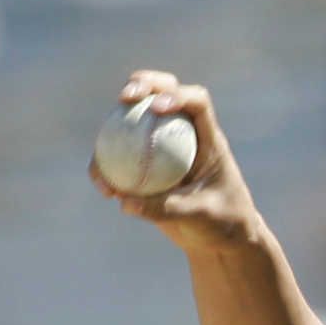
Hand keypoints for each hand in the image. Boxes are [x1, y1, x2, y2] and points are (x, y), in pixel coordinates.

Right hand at [89, 71, 263, 252]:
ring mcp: (163, 147)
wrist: (222, 240)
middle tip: (125, 97)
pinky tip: (103, 188)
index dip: (178, 95)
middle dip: (143, 84)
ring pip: (135, 123)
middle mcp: (184, 135)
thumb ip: (168, 208)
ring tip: (100, 153)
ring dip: (113, 128)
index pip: (197, 103)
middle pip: (163, 95)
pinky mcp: (147, 167)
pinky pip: (123, 161)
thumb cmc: (225, 224)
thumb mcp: (203, 217)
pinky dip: (111, 170)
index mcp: (208, 139)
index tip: (157, 107)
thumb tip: (125, 202)